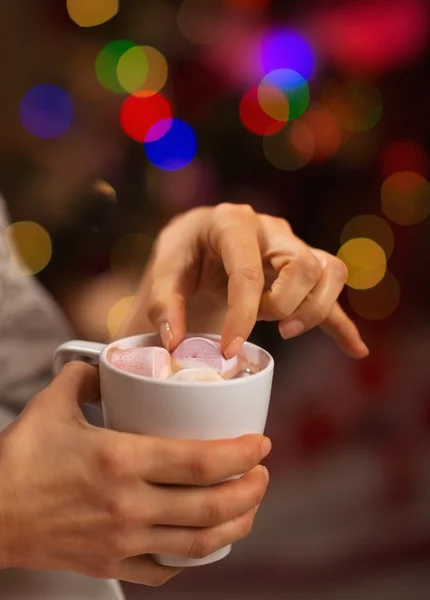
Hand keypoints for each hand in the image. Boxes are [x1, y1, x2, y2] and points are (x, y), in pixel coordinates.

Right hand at [0, 362, 269, 584]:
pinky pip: (165, 569)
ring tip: (248, 505)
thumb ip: (85, 376)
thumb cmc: (18, 460)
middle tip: (262, 473)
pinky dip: (192, 557)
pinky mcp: (111, 564)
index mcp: (121, 460)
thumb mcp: (52, 405)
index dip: (241, 454)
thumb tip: (107, 365)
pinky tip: (201, 540)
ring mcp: (123, 540)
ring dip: (235, 524)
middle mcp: (129, 505)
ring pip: (198, 543)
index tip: (261, 444)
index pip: (200, 461)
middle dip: (251, 490)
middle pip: (211, 506)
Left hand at [120, 204, 367, 358]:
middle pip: (305, 265)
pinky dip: (342, 323)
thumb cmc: (182, 253)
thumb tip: (175, 343)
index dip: (243, 316)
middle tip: (260, 324)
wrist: (197, 241)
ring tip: (285, 330)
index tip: (229, 350)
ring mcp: (291, 247)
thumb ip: (164, 304)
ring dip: (314, 307)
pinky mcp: (301, 269)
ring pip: (330, 270)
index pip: (248, 271)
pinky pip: (330, 292)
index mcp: (233, 223)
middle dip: (285, 305)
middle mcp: (271, 229)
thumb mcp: (164, 271)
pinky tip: (355, 350)